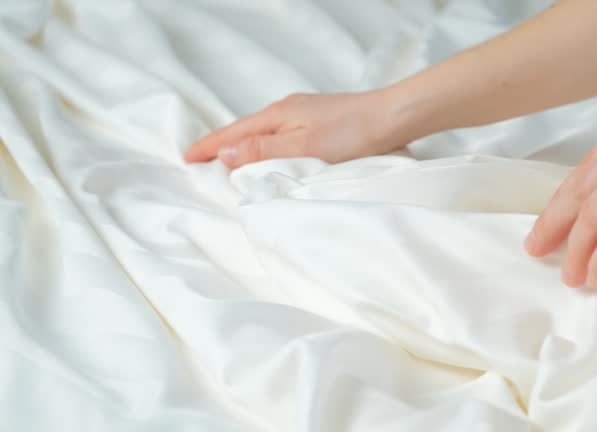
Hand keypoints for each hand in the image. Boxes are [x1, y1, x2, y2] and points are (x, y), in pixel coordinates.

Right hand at [184, 91, 409, 168]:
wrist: (392, 118)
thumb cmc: (352, 133)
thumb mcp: (304, 147)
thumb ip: (263, 151)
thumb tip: (223, 153)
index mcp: (278, 115)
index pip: (232, 133)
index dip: (208, 147)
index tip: (186, 159)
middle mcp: (287, 110)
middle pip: (244, 130)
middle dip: (219, 145)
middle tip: (198, 162)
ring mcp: (303, 114)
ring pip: (262, 132)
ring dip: (242, 146)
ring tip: (226, 162)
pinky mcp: (318, 121)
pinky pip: (279, 134)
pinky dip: (265, 145)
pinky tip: (268, 154)